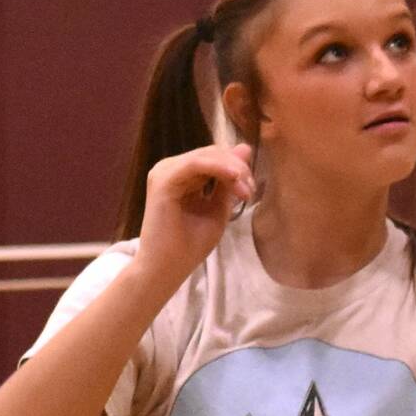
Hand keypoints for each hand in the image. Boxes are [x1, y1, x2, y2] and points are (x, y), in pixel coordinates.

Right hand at [134, 144, 252, 289]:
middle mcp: (172, 168)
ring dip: (231, 170)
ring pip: (206, 156)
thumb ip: (229, 181)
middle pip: (212, 153)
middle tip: (249, 191)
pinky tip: (234, 178)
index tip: (251, 191)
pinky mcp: (163, 180)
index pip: (215, 158)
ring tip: (244, 191)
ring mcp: (165, 172)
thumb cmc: (190, 245)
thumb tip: (245, 148)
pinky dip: (217, 168)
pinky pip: (194, 164)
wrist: (167, 268)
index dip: (238, 168)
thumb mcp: (218, 209)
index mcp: (184, 175)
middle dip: (238, 169)